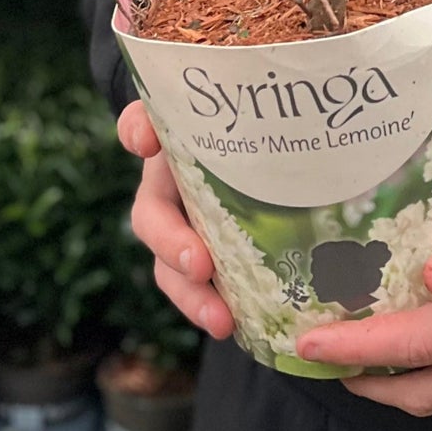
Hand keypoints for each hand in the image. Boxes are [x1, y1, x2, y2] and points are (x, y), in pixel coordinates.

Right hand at [117, 100, 234, 340]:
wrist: (256, 162)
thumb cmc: (256, 135)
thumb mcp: (254, 120)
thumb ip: (258, 106)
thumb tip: (293, 104)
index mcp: (176, 143)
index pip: (141, 125)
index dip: (138, 130)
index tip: (146, 142)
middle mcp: (170, 186)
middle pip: (153, 215)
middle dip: (171, 241)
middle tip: (199, 263)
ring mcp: (183, 227)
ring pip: (170, 264)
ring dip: (190, 294)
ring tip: (222, 319)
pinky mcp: (202, 263)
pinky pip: (196, 292)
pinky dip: (209, 310)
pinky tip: (236, 326)